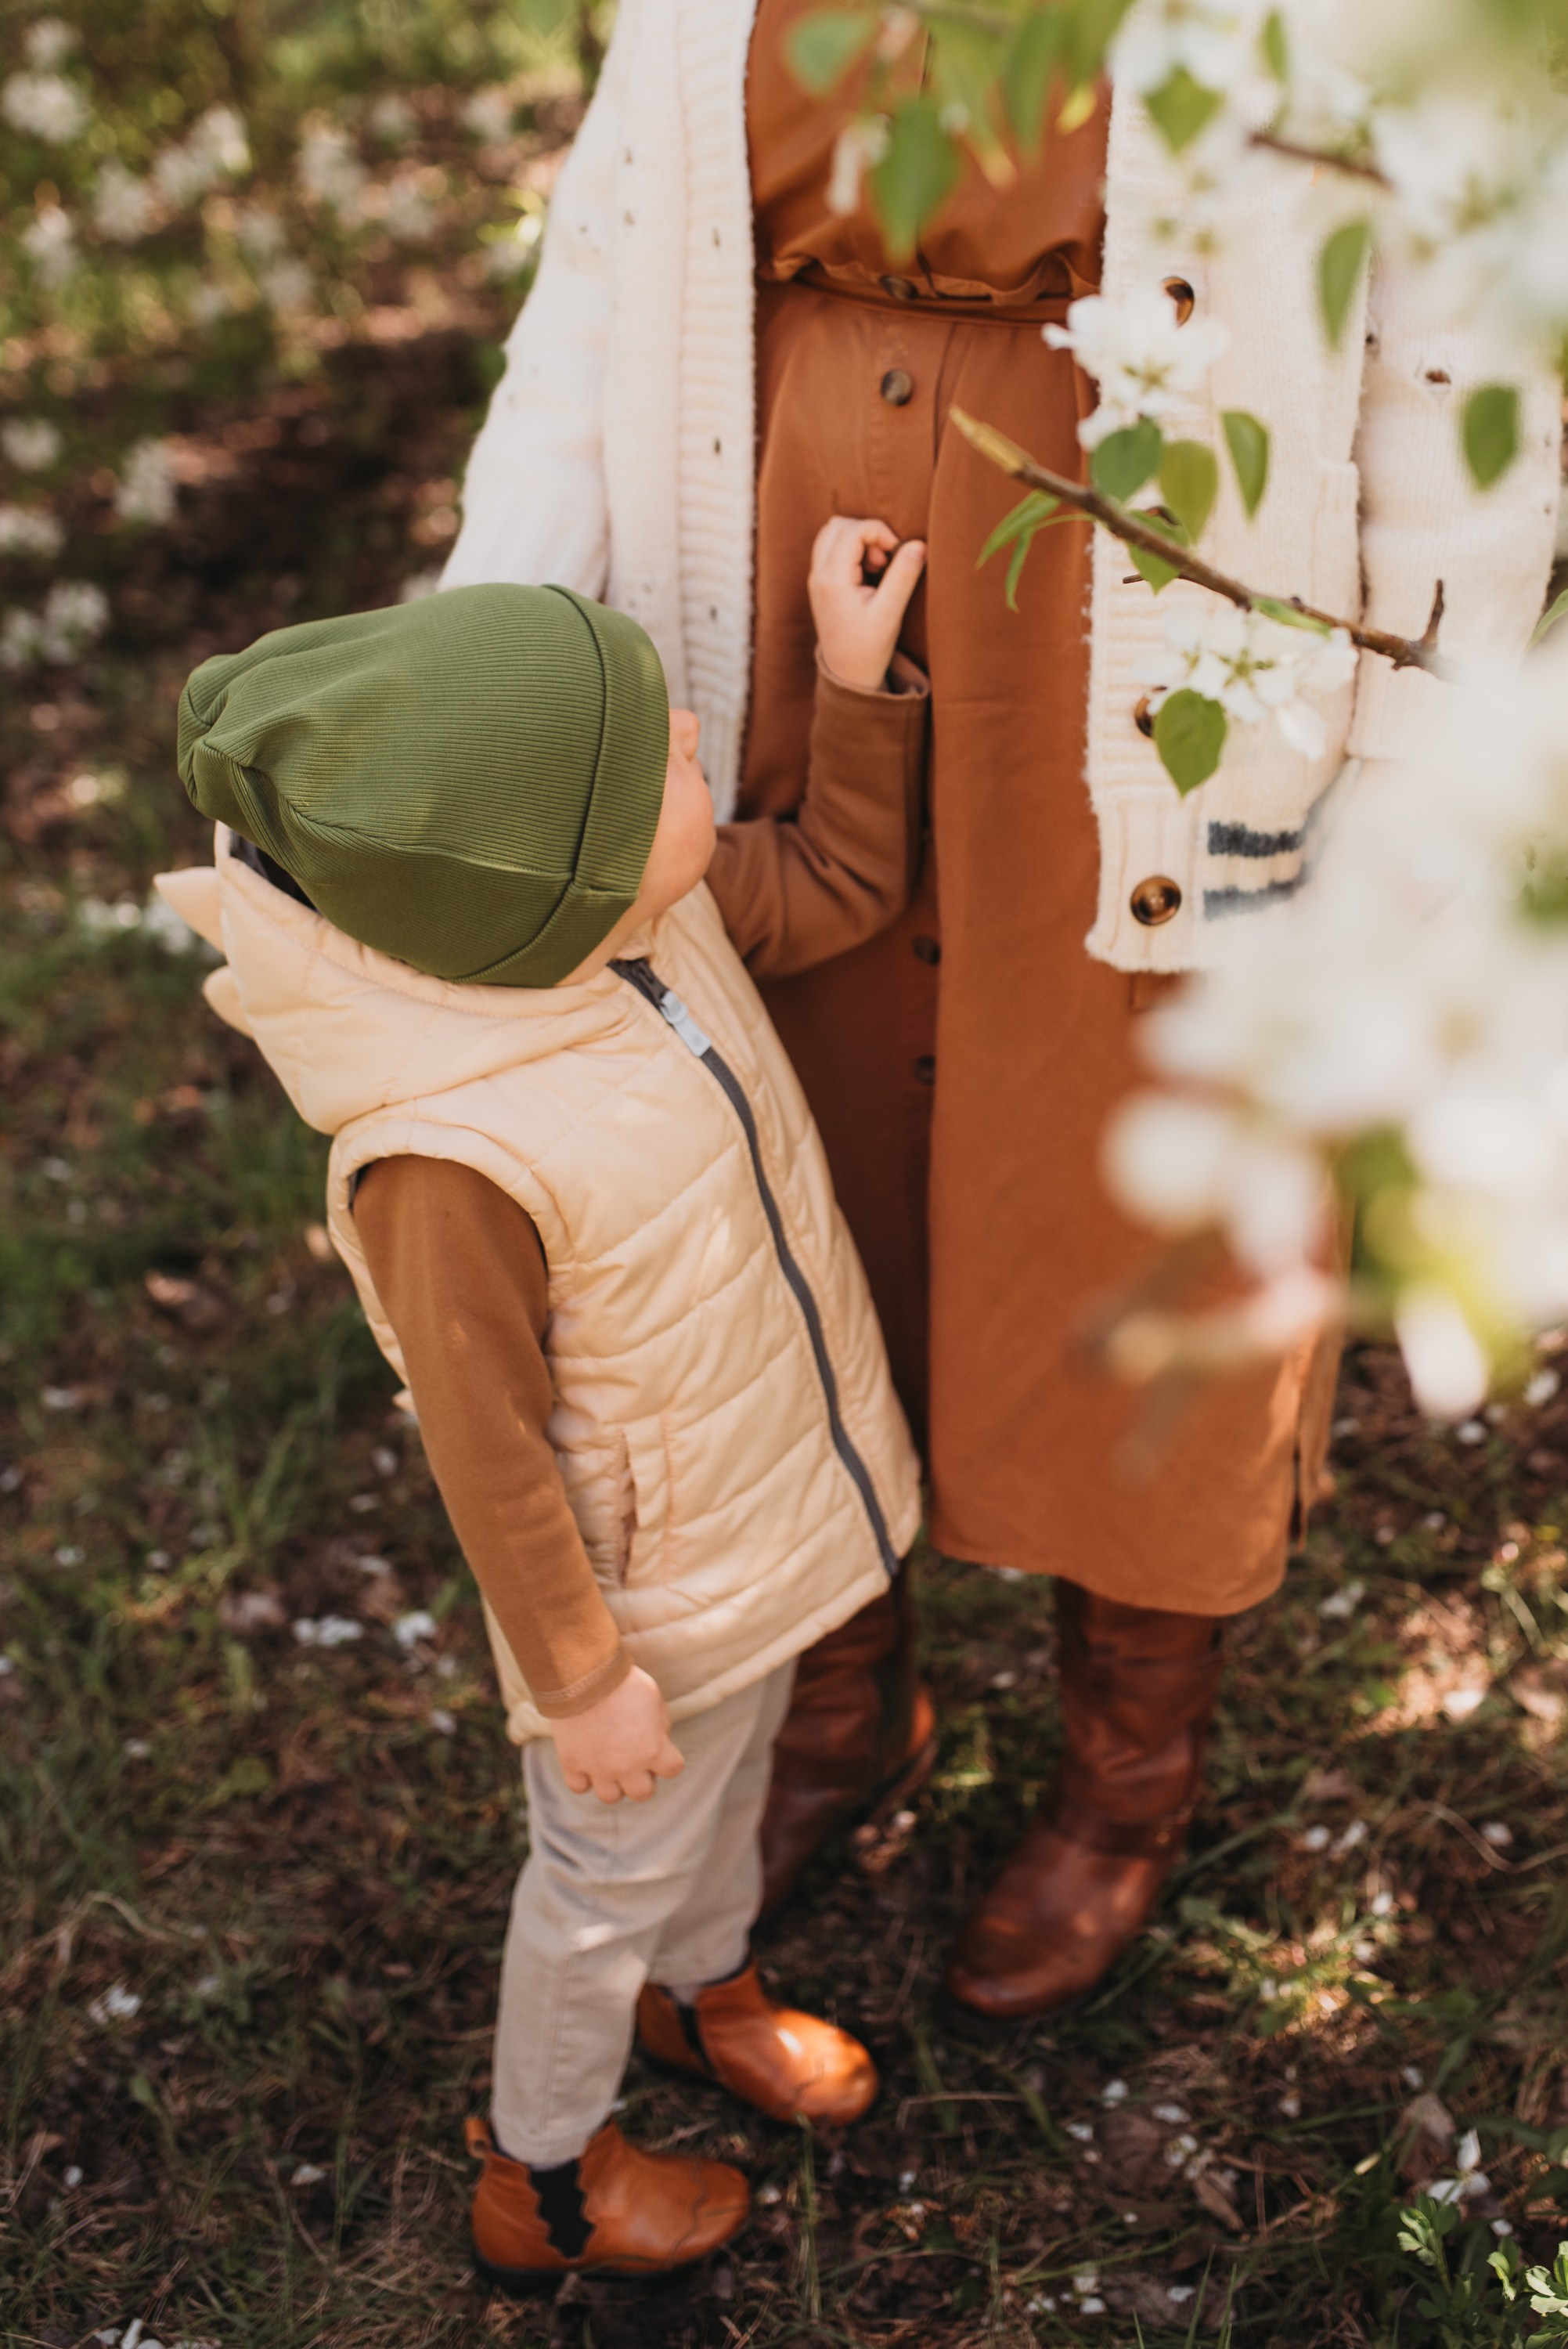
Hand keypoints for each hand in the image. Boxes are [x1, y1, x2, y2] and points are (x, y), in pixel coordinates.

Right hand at [552, 1664, 684, 1803]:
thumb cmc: (623, 1682)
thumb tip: (659, 1740)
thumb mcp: (655, 1698)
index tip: (661, 1749)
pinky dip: (583, 1778)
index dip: (668, 1759)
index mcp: (653, 1750)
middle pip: (642, 1794)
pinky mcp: (572, 1763)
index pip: (673, 1770)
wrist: (584, 1674)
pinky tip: (587, 1762)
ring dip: (613, 1783)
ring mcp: (598, 1768)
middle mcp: (627, 1766)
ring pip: (610, 1796)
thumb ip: (660, 1725)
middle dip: (642, 1779)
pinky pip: (579, 1786)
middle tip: (635, 1761)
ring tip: (610, 1765)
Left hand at [808, 515, 926, 691]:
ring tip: (878, 566)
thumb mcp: (890, 613)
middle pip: (837, 525)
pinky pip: (832, 549)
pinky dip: (852, 550)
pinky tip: (869, 573)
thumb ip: (904, 576)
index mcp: (832, 580)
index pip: (853, 531)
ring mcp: (816, 578)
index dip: (880, 532)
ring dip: (859, 539)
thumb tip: (919, 545)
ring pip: (832, 534)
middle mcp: (818, 575)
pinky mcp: (821, 583)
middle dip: (867, 532)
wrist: (847, 675)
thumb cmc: (869, 648)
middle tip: (885, 559)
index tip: (898, 552)